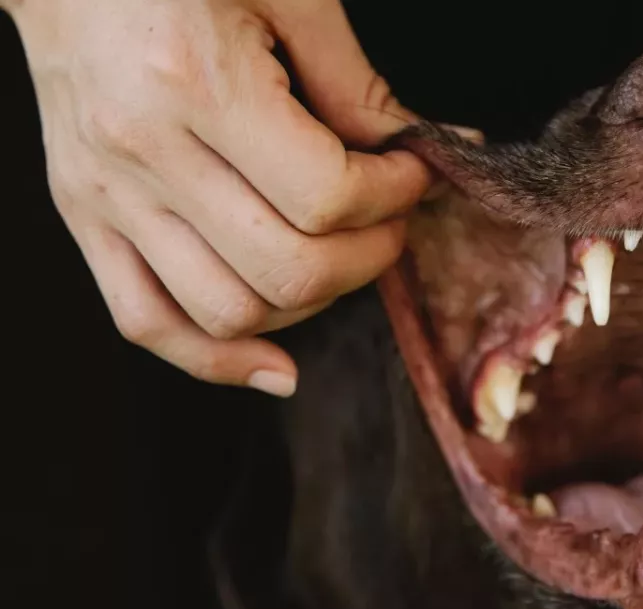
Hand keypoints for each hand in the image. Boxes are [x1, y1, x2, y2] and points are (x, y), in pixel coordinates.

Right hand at [4, 0, 433, 395]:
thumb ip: (358, 84)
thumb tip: (432, 149)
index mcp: (196, 84)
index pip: (327, 196)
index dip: (395, 194)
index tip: (414, 169)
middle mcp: (143, 152)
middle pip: (288, 268)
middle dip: (369, 255)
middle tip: (391, 217)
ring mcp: (106, 195)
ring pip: (228, 312)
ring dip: (310, 302)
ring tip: (339, 255)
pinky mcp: (85, 217)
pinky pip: (148, 323)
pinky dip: (217, 359)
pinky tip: (276, 365)